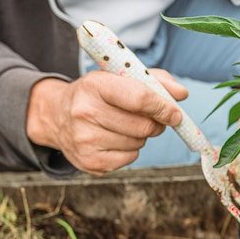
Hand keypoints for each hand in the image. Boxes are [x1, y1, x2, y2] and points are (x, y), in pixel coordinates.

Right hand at [27, 69, 187, 174]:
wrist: (57, 115)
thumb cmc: (98, 94)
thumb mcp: (120, 77)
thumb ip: (155, 80)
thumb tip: (182, 94)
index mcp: (95, 85)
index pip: (140, 98)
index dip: (163, 107)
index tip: (175, 113)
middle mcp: (85, 112)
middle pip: (143, 126)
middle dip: (155, 123)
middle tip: (152, 119)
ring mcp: (84, 140)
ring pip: (138, 143)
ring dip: (141, 136)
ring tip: (125, 126)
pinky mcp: (89, 161)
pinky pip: (129, 159)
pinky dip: (131, 151)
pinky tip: (116, 139)